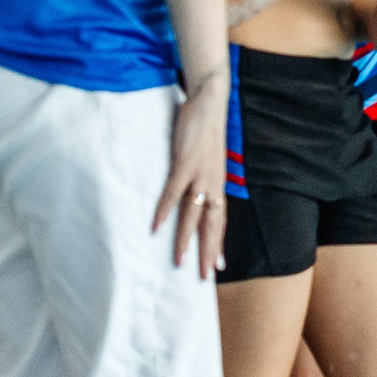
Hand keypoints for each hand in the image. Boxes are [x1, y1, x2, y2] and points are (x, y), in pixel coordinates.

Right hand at [154, 71, 230, 276]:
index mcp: (217, 184)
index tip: (218, 265)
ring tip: (178, 260)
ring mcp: (200, 175)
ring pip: (193, 215)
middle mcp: (213, 184)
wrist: (210, 101)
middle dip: (207, 251)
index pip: (220, 220)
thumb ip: (201, 176)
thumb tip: (194, 191)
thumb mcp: (208, 158)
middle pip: (211, 225)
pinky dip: (165, 210)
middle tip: (203, 276)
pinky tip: (157, 226)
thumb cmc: (205, 129)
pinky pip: (174, 192)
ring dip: (185, 239)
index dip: (218, 242)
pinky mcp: (185, 163)